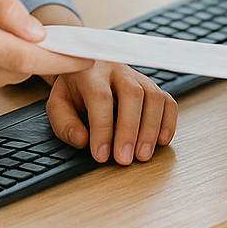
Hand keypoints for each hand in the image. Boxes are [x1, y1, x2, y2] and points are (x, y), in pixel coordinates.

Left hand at [46, 60, 176, 164]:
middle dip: (130, 130)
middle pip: (132, 94)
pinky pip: (167, 100)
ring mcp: (138, 77)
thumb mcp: (58, 104)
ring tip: (143, 154)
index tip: (101, 155)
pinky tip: (161, 140)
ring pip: (154, 96)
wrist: (86, 69)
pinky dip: (168, 122)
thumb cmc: (73, 90)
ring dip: (151, 129)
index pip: (100, 97)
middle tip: (124, 158)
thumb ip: (65, 124)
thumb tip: (82, 140)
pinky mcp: (152, 87)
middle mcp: (117, 70)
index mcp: (90, 72)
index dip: (102, 128)